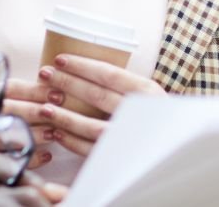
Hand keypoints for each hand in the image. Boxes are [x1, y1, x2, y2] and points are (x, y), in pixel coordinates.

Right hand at [0, 78, 57, 170]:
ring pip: (6, 136)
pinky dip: (28, 159)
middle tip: (58, 114)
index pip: (10, 88)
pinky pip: (6, 161)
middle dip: (36, 111)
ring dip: (33, 135)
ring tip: (54, 134)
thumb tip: (54, 86)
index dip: (35, 91)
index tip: (58, 94)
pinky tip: (46, 155)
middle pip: (7, 110)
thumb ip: (15, 92)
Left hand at [32, 55, 164, 155]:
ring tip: (45, 107)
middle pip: (97, 95)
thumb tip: (85, 72)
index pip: (109, 74)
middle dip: (67, 83)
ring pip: (92, 126)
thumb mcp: (147, 96)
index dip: (82, 66)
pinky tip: (57, 133)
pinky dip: (73, 141)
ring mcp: (131, 137)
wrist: (174, 149)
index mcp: (147, 91)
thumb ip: (122, 86)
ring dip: (65, 116)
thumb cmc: (155, 117)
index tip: (60, 59)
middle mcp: (140, 113)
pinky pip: (92, 150)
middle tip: (45, 75)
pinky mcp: (121, 158)